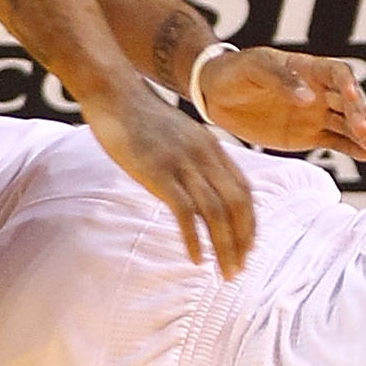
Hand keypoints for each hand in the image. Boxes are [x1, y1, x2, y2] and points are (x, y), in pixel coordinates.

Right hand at [77, 82, 257, 274]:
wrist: (115, 93)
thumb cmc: (140, 118)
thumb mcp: (179, 136)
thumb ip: (194, 159)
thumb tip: (200, 187)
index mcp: (213, 147)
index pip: (244, 191)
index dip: (250, 222)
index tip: (248, 247)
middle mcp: (205, 155)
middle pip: (237, 205)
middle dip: (242, 241)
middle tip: (238, 270)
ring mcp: (183, 163)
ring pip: (216, 212)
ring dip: (224, 246)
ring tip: (224, 272)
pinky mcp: (159, 172)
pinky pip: (185, 211)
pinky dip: (194, 238)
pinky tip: (195, 258)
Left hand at [197, 45, 365, 159]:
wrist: (215, 93)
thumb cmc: (236, 72)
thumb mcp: (255, 69)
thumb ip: (282, 81)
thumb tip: (310, 99)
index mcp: (308, 69)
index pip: (338, 73)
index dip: (348, 84)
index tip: (352, 97)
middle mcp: (319, 91)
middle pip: (347, 101)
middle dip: (358, 115)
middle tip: (363, 131)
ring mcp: (315, 115)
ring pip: (347, 124)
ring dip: (364, 135)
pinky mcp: (308, 136)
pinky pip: (336, 142)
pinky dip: (353, 149)